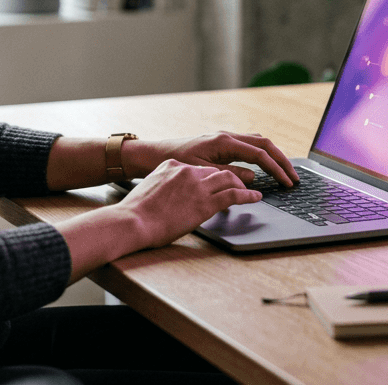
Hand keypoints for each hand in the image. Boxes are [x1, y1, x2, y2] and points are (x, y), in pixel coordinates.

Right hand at [117, 159, 262, 248]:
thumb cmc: (136, 212)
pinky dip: (248, 195)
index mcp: (173, 166)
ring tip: (251, 189)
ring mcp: (197, 186)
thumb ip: (165, 184)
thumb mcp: (151, 188)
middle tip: (241, 182)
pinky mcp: (205, 202)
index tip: (217, 182)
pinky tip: (255, 198)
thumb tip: (172, 192)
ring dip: (243, 183)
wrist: (132, 221)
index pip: (199, 167)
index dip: (211, 177)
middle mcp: (188, 171)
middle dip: (230, 176)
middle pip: (216, 170)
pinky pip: (234, 195)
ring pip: (229, 177)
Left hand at [125, 132, 298, 186]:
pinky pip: (248, 145)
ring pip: (258, 141)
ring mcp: (224, 138)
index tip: (287, 183)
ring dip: (273, 155)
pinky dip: (262, 154)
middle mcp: (227, 136)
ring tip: (285, 172)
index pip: (260, 154)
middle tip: (294, 178)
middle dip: (282, 160)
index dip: (276, 169)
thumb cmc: (175, 162)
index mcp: (224, 142)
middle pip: (264, 143)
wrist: (154, 154)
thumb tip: (253, 177)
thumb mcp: (202, 172)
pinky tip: (265, 166)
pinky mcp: (221, 144)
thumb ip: (229, 174)